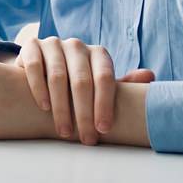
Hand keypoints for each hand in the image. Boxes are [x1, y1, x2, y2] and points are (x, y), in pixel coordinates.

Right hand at [14, 35, 154, 143]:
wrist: (45, 66)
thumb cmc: (80, 82)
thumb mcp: (101, 84)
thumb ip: (123, 84)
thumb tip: (150, 76)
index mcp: (98, 54)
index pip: (105, 78)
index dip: (105, 104)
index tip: (103, 129)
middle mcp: (77, 45)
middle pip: (81, 80)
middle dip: (84, 113)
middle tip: (85, 139)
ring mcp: (53, 44)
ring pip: (57, 76)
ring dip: (61, 107)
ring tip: (64, 131)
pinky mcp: (31, 46)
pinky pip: (35, 66)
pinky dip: (39, 89)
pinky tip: (45, 108)